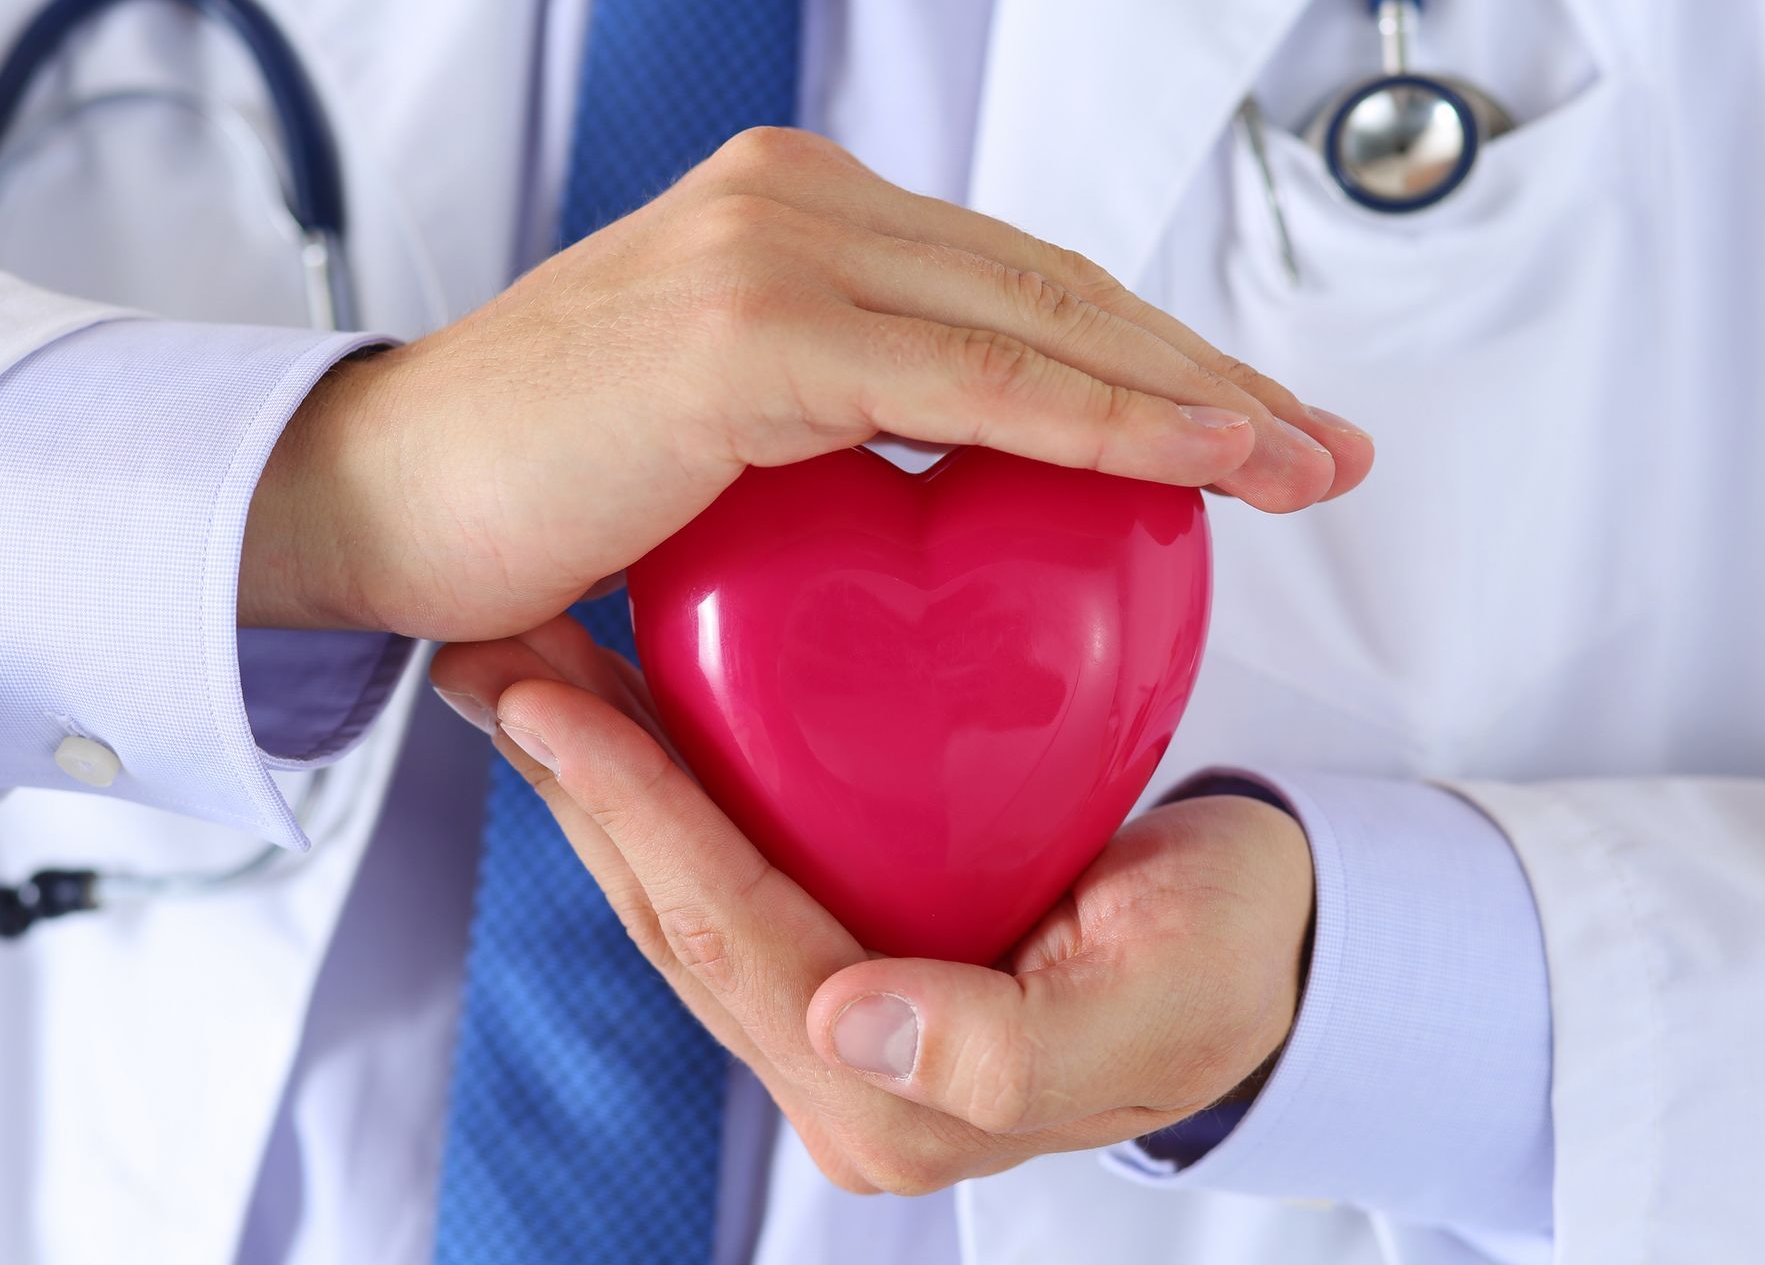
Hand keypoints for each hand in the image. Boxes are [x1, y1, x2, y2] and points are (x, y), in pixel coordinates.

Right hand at [242, 127, 1370, 636]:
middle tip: (1318, 449)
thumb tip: (937, 512)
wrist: (369, 499)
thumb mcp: (724, 439)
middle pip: (1057, 288)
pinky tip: (1197, 464)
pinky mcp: (752, 330)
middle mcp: (796, 202)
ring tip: (1296, 464)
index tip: (1249, 430)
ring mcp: (776, 251)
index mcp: (796, 221)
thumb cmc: (537, 487)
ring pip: (1041, 322)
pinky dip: (1100, 426)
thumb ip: (837, 434)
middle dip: (1206, 373)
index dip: (1148, 356)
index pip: (1016, 284)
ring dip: (1190, 397)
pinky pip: (972, 386)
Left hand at [429, 617, 1314, 1194]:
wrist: (1269, 944)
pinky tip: (624, 690)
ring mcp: (837, 1004)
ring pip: (684, 880)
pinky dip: (672, 768)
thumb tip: (850, 1027)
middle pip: (674, 914)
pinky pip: (736, 848)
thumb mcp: (1151, 1007)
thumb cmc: (1223, 967)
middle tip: (494, 660)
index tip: (558, 706)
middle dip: (578, 788)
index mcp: (893, 1105)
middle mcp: (840, 1066)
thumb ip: (1004, 1052)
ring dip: (598, 774)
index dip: (642, 820)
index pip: (731, 942)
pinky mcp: (851, 932)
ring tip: (517, 660)